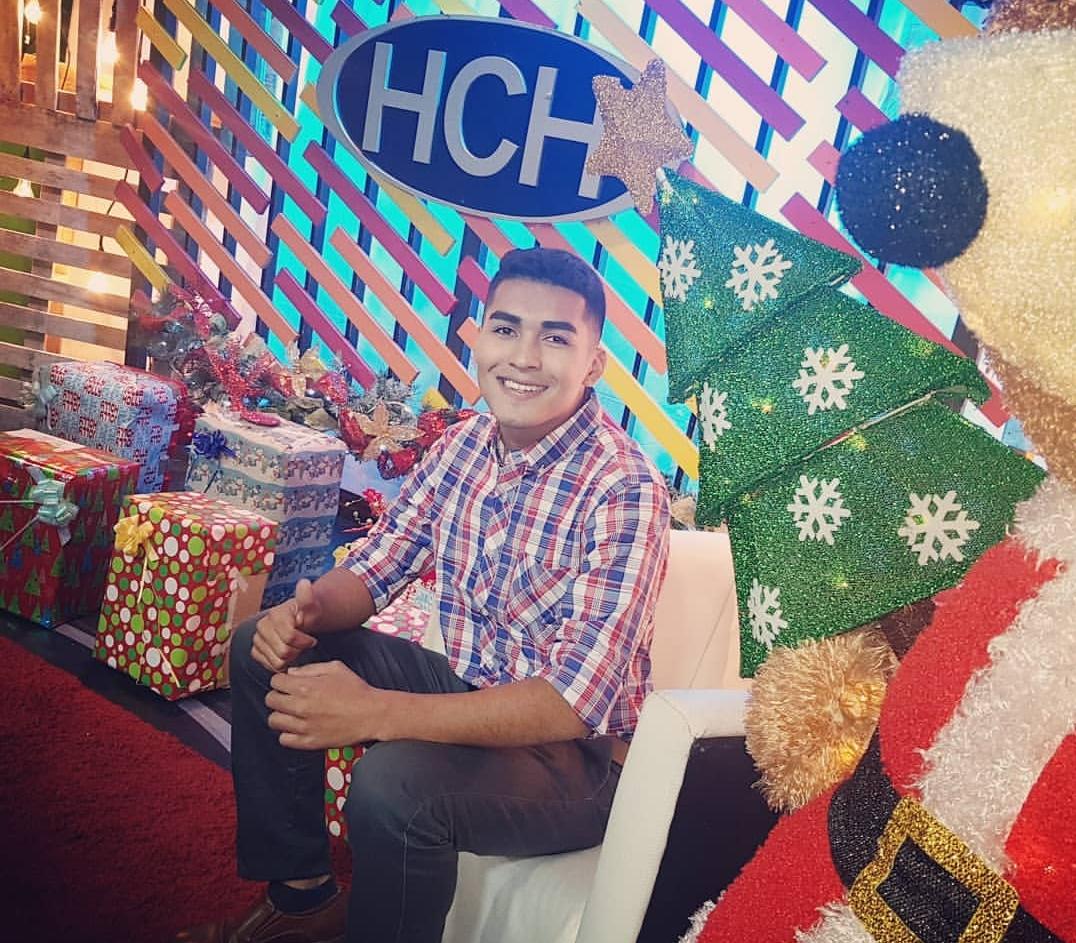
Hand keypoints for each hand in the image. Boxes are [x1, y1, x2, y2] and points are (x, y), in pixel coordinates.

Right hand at [251, 579, 322, 672]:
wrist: (302, 620)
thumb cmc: (309, 614)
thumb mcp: (313, 606)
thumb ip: (308, 597)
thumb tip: (304, 583)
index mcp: (274, 614)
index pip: (289, 637)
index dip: (304, 642)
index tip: (312, 639)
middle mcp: (262, 626)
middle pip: (282, 652)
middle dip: (297, 651)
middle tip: (304, 645)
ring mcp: (257, 639)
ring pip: (276, 661)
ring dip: (290, 659)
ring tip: (297, 649)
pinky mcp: (256, 650)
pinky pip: (268, 665)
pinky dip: (281, 663)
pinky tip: (289, 655)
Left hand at [265, 661, 386, 749]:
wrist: (372, 714)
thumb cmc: (356, 690)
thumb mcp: (336, 668)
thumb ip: (310, 668)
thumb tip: (292, 673)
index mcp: (306, 686)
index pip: (275, 682)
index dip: (280, 680)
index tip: (287, 683)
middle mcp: (301, 706)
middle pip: (270, 700)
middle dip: (278, 696)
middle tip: (288, 697)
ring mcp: (304, 726)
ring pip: (274, 721)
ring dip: (280, 715)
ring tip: (291, 713)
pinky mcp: (310, 742)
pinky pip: (284, 740)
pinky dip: (287, 734)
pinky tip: (297, 727)